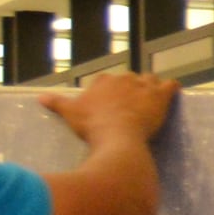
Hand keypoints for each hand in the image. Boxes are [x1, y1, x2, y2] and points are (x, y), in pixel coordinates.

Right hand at [41, 71, 175, 150]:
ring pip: (151, 80)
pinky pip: (171, 86)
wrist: (116, 135)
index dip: (111, 91)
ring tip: (152, 97)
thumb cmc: (91, 125)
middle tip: (132, 104)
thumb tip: (40, 98)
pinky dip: (172, 88)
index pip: (109, 80)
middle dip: (131, 89)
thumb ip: (57, 103)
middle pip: (130, 79)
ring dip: (152, 87)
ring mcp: (144, 86)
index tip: (111, 102)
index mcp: (104, 81)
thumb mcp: (70, 113)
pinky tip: (174, 91)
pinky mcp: (160, 96)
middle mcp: (124, 79)